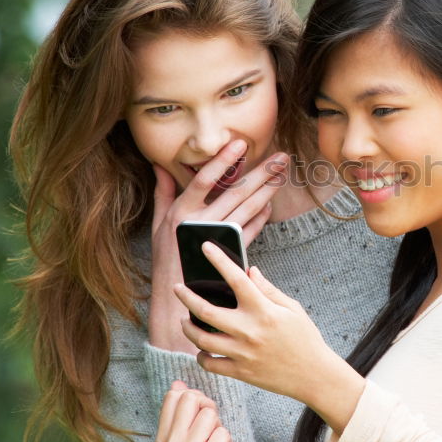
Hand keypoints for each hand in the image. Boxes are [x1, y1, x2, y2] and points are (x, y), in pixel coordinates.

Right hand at [148, 140, 288, 352]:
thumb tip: (159, 165)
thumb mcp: (158, 224)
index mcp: (181, 212)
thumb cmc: (166, 256)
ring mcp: (217, 240)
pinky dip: (262, 218)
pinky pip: (251, 232)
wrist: (177, 297)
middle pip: (235, 193)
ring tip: (282, 175)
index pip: (204, 180)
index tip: (241, 144)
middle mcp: (199, 223)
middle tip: (280, 158)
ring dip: (267, 191)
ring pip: (247, 210)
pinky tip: (271, 205)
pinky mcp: (230, 255)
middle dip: (260, 173)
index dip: (223, 161)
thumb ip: (162, 192)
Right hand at [156, 380, 253, 441]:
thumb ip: (180, 412)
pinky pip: (224, 431)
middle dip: (207, 408)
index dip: (193, 399)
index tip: (198, 416)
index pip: (173, 396)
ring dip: (219, 427)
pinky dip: (227, 441)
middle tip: (211, 429)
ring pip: (210, 413)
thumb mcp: (185, 439)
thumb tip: (177, 384)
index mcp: (161, 438)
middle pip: (191, 398)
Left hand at [175, 243, 364, 434]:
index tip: (205, 247)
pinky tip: (201, 349)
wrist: (314, 375)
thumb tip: (249, 270)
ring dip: (187, 327)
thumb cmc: (305, 338)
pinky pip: (210, 364)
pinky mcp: (241, 372)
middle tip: (177, 288)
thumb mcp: (291, 309)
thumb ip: (268, 290)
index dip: (219, 260)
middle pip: (206, 311)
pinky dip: (201, 356)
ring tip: (183, 320)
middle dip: (186, 297)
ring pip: (202, 339)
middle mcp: (249, 331)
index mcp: (264, 310)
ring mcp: (243, 353)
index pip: (236, 279)